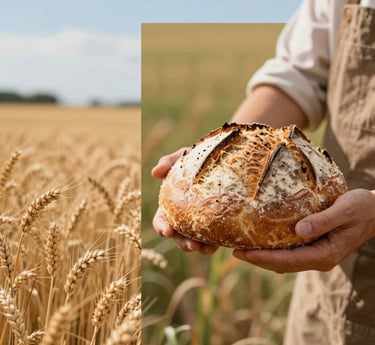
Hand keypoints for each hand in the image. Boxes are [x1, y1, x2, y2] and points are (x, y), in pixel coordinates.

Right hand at [152, 148, 217, 254]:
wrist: (229, 157)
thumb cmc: (201, 156)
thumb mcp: (185, 155)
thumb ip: (169, 161)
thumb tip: (154, 173)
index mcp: (171, 204)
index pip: (161, 220)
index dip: (162, 227)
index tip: (167, 231)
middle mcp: (184, 217)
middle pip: (178, 237)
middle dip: (183, 243)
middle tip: (192, 245)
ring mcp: (200, 223)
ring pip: (195, 242)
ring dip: (199, 247)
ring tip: (207, 248)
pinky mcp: (217, 225)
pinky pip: (214, 239)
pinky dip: (214, 244)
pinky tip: (219, 244)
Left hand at [233, 189, 374, 272]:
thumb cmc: (362, 208)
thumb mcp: (345, 210)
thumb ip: (323, 221)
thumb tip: (298, 230)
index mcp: (326, 254)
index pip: (288, 260)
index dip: (263, 258)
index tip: (243, 253)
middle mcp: (319, 259)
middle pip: (283, 264)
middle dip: (258, 259)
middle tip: (234, 251)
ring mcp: (317, 254)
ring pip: (285, 260)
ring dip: (264, 256)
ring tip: (242, 248)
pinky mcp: (315, 247)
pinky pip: (291, 252)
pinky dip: (274, 250)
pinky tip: (261, 241)